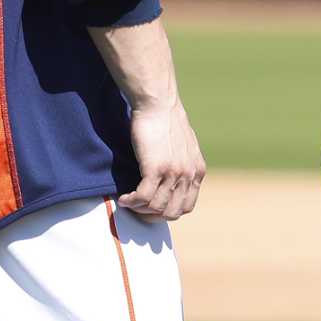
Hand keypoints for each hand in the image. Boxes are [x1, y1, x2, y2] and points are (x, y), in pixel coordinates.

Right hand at [122, 99, 206, 220]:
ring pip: (156, 207)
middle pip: (172, 211)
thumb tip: (173, 181)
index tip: (152, 209)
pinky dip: (130, 202)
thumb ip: (183, 165)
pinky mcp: (156, 168)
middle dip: (153, 215)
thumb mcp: (184, 148)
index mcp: (197, 171)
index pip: (187, 206)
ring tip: (129, 201)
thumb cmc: (167, 123)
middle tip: (138, 209)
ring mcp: (173, 173)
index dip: (167, 212)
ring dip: (139, 209)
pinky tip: (123, 197)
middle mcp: (189, 174)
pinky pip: (142, 197)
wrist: (159, 105)